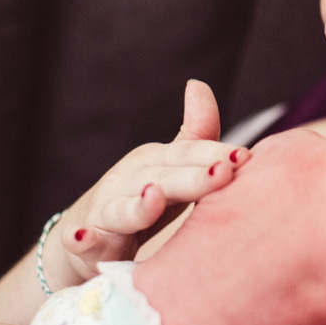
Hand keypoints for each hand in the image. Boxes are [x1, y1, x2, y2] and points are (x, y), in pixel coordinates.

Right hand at [59, 80, 248, 279]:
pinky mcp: (86, 240)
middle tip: (224, 173)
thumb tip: (197, 84)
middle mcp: (129, 179)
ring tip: (154, 196)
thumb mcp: (173, 169)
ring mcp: (106, 208)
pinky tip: (81, 238)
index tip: (244, 156)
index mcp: (156, 161)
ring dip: (139, 205)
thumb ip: (195, 136)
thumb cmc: (144, 198)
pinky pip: (82, 240)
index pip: (188, 154)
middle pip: (165, 179)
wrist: (88, 236)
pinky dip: (81, 239)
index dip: (215, 155)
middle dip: (194, 177)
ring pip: (124, 209)